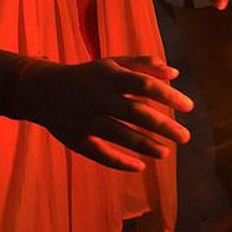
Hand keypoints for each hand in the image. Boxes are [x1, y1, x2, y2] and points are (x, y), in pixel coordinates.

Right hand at [15, 56, 193, 171]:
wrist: (42, 89)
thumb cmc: (89, 75)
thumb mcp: (114, 64)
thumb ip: (145, 65)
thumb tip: (176, 72)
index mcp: (111, 77)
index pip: (145, 85)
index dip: (169, 95)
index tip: (189, 107)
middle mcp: (99, 98)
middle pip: (135, 113)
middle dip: (163, 126)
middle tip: (185, 137)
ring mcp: (86, 119)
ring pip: (119, 135)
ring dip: (145, 145)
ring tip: (167, 152)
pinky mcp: (75, 138)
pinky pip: (99, 153)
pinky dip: (119, 162)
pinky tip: (140, 166)